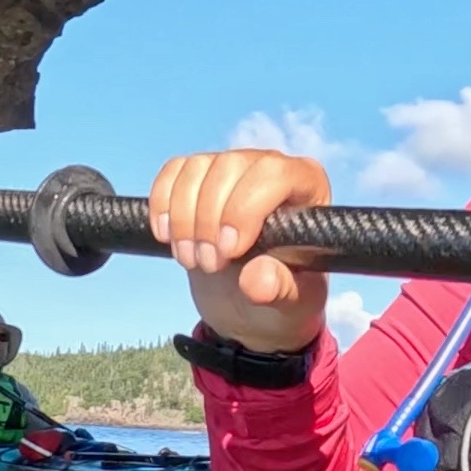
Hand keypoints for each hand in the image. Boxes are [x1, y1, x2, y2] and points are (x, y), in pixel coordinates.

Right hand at [149, 149, 333, 353]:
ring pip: (197, 169)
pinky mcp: (199, 176)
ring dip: (183, 219)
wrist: (250, 303)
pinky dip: (162, 205)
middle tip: (210, 265)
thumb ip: (280, 289)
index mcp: (308, 186)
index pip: (275, 173)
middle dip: (208, 221)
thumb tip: (258, 279)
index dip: (244, 208)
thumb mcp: (292, 303)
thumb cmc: (283, 295)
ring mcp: (233, 167)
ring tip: (193, 260)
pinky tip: (169, 237)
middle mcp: (271, 167)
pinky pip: (173, 171)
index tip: (230, 251)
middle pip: (229, 167)